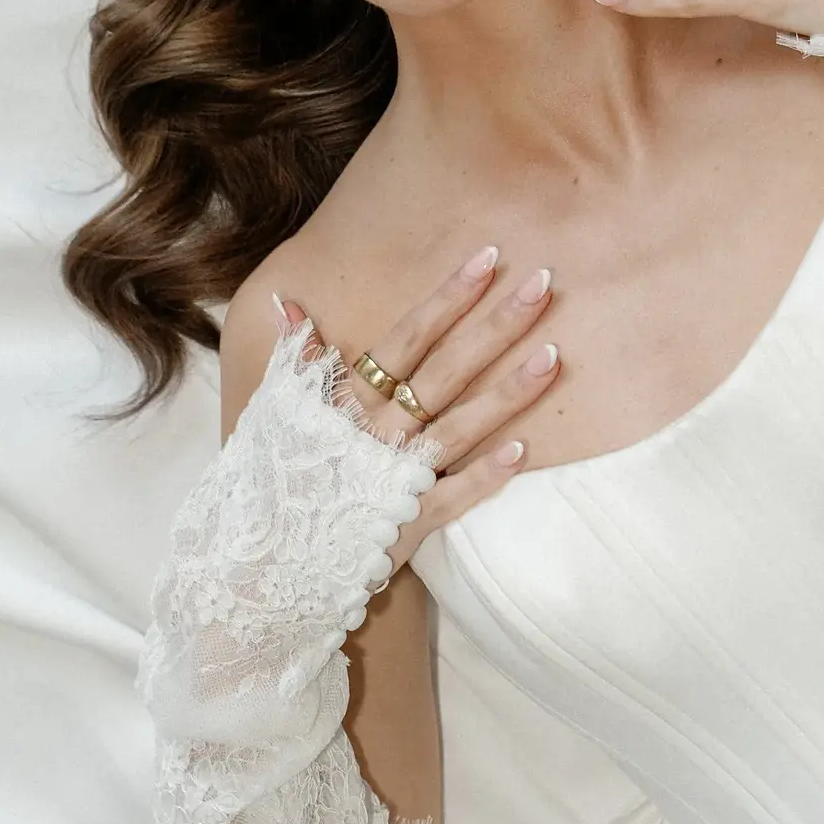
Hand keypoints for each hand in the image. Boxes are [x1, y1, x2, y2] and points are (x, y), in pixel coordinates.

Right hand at [275, 248, 560, 574]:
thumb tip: (286, 301)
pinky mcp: (409, 523)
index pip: (407, 338)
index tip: (489, 259)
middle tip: (544, 286)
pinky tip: (524, 450)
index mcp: (347, 402)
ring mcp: (395, 478)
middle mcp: (376, 433)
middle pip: (445, 371)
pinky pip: (453, 497)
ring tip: (555, 356)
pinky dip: (486, 476)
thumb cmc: (277, 481)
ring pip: (460, 427)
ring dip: (508, 393)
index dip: (448, 298)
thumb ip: (293, 360)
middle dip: (495, 326)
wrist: (268, 563)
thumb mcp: (274, 415)